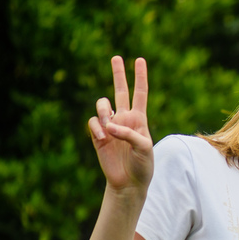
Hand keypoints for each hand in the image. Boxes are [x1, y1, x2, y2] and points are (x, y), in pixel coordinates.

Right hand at [89, 56, 152, 192]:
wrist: (129, 182)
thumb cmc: (143, 165)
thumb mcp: (144, 148)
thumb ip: (130, 134)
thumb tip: (110, 125)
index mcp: (139, 119)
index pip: (140, 93)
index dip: (140, 77)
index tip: (140, 60)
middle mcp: (124, 119)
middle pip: (120, 90)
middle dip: (118, 74)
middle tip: (116, 57)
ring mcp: (110, 126)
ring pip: (102, 104)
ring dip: (104, 112)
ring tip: (109, 129)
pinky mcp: (98, 135)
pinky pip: (93, 122)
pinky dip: (97, 128)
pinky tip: (103, 139)